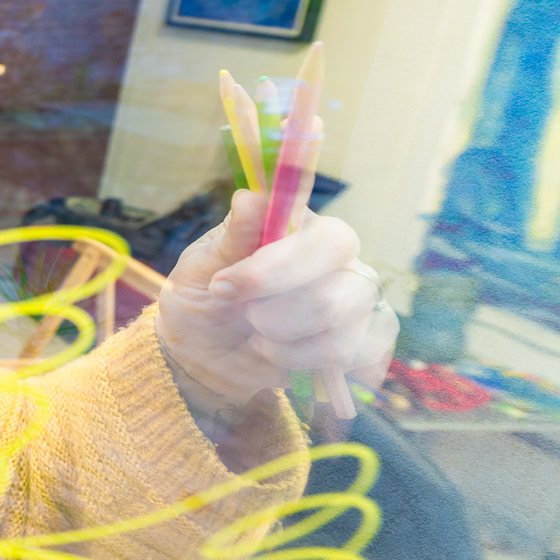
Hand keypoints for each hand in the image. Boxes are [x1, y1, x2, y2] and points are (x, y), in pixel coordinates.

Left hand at [155, 190, 397, 419]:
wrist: (203, 355)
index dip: (282, 265)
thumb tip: (250, 198)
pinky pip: (359, 353)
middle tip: (246, 316)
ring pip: (349, 320)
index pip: (325, 236)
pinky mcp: (358, 341)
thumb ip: (231, 239)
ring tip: (255, 337)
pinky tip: (276, 355)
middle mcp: (337, 260)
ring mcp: (353, 300)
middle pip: (351, 279)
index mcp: (301, 229)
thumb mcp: (200, 268)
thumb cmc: (202, 298)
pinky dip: (307, 361)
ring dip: (290, 337)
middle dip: (288, 308)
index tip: (228, 285)